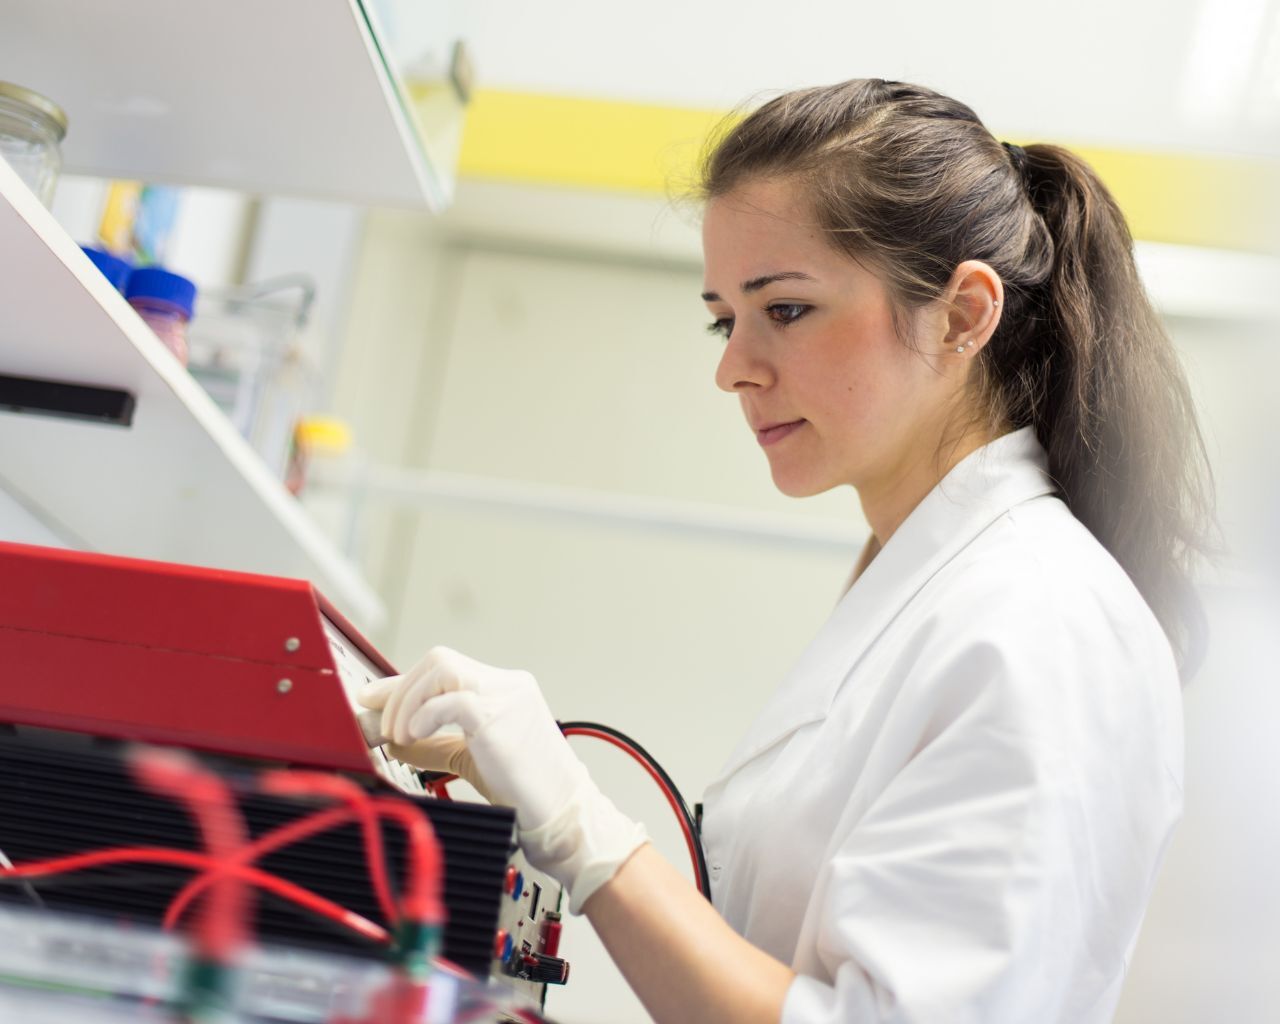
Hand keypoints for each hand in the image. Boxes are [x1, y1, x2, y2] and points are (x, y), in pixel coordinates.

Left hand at [358, 647, 646, 912]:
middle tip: (384, 725)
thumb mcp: (471, 758)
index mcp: (504, 689)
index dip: (402, 682)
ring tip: (400, 735)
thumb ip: (434, 745)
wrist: (564, 813)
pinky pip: (451, 700)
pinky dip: (423, 716)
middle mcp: (507, 684)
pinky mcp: (499, 717)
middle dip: (401, 689)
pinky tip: (414, 738)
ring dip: (408, 700)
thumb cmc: (526, 791)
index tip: (372, 698)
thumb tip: (394, 740)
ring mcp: (507, 696)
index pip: (443, 669)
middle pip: (439, 660)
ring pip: (441, 669)